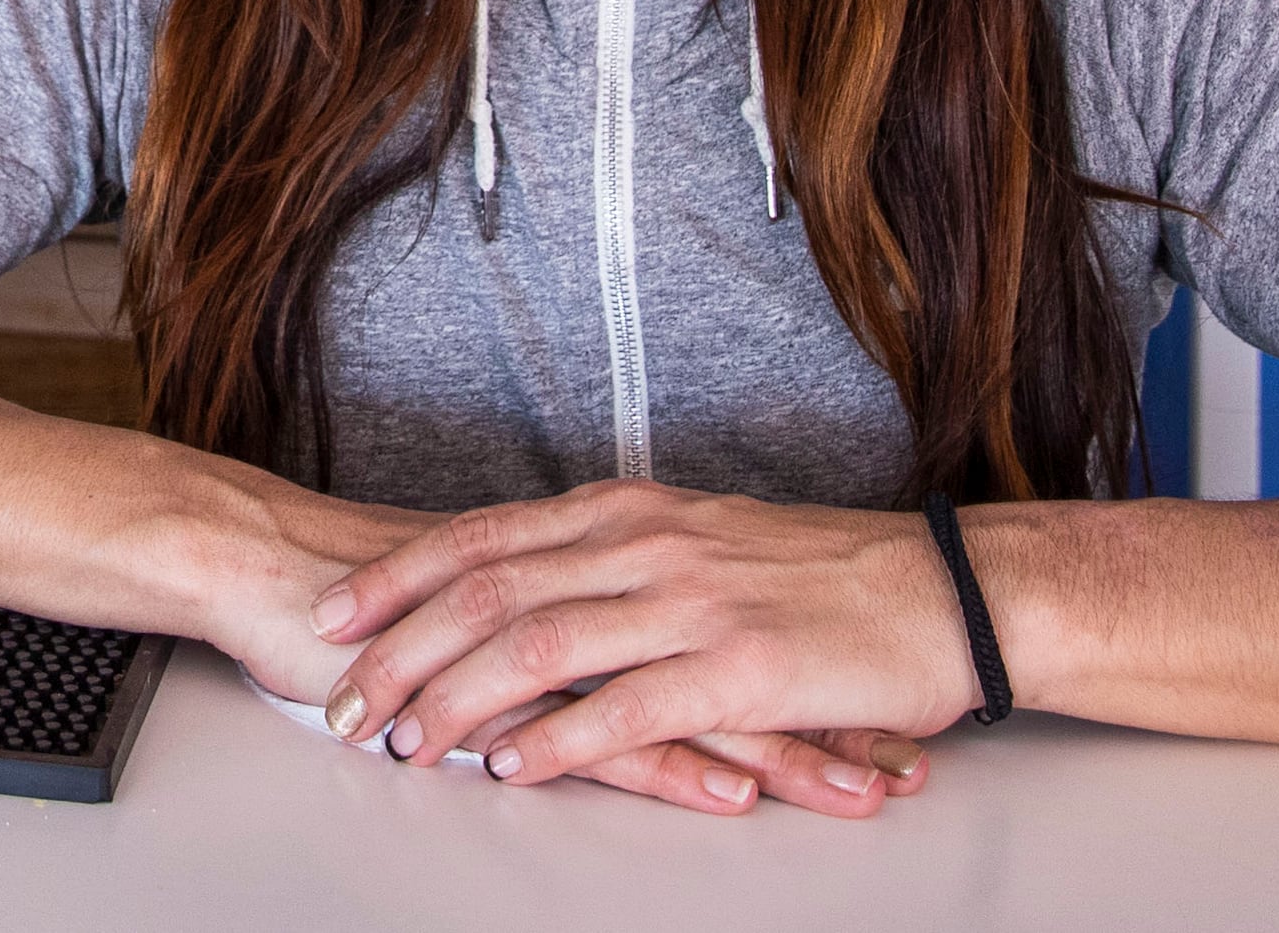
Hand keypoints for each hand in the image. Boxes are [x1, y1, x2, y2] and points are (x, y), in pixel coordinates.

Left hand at [306, 481, 978, 817]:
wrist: (944, 589)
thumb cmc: (826, 573)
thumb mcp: (700, 537)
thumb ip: (615, 556)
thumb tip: (530, 584)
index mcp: (629, 510)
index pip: (481, 537)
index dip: (398, 578)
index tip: (333, 614)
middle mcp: (647, 545)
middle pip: (488, 591)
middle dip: (401, 648)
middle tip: (344, 699)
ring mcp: (692, 605)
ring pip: (540, 647)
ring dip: (459, 699)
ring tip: (406, 743)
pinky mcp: (741, 670)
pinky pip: (627, 708)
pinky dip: (559, 741)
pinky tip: (514, 769)